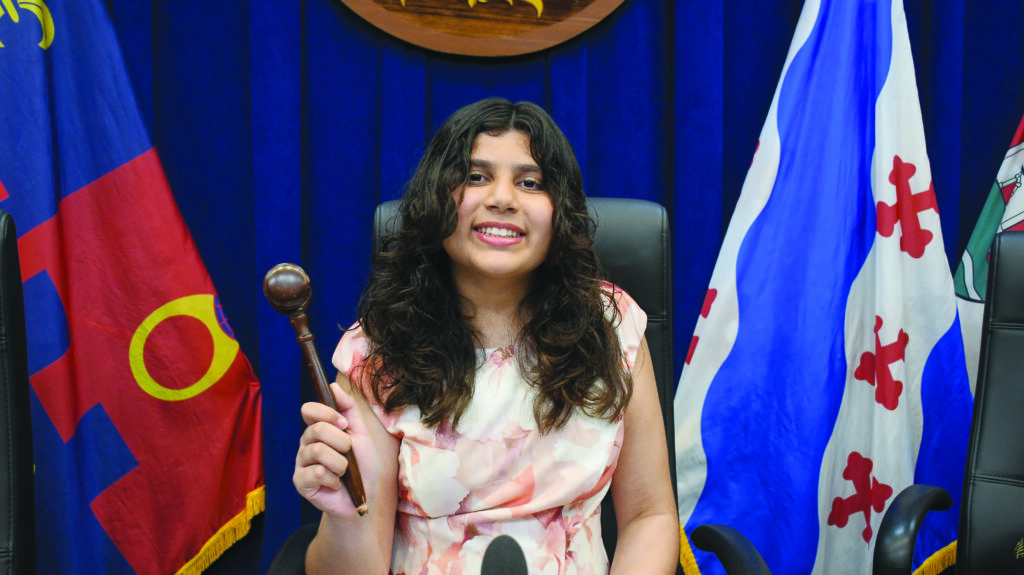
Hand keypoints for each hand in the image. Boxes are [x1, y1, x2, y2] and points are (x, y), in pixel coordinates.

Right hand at [294, 382, 373, 518]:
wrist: (366, 498)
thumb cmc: (363, 466)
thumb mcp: (361, 433)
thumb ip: (348, 409)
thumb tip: (333, 385)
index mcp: (318, 430)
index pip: (309, 410)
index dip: (326, 413)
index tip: (344, 424)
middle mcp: (306, 444)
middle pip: (316, 429)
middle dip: (341, 441)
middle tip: (349, 453)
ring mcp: (301, 464)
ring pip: (317, 451)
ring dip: (340, 462)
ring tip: (345, 472)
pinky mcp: (300, 483)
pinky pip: (315, 472)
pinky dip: (333, 479)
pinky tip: (337, 484)